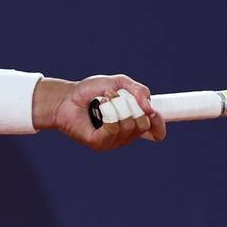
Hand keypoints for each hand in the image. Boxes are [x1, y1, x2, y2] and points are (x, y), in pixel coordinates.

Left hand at [41, 73, 165, 149]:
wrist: (67, 97)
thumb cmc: (92, 91)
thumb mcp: (119, 83)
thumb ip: (138, 91)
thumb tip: (149, 107)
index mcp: (134, 122)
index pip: (156, 131)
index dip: (159, 122)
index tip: (152, 111)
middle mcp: (126, 135)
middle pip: (143, 125)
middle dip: (132, 105)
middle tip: (116, 96)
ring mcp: (113, 141)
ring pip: (128, 126)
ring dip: (117, 105)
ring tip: (104, 99)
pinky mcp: (99, 143)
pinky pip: (113, 129)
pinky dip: (108, 113)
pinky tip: (100, 106)